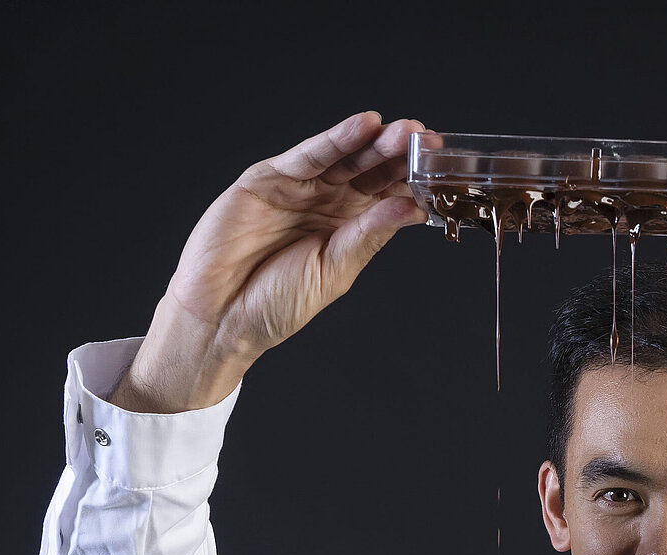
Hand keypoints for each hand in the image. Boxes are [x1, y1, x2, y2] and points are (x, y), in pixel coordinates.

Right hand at [113, 111, 427, 412]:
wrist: (222, 317)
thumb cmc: (276, 302)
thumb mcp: (335, 270)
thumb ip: (370, 235)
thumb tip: (412, 209)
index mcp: (349, 228)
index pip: (388, 197)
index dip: (414, 182)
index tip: (444, 169)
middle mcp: (327, 203)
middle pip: (370, 172)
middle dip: (400, 155)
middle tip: (428, 141)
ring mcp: (299, 189)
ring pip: (344, 158)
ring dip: (374, 142)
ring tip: (404, 131)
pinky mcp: (268, 179)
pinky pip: (308, 155)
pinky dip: (335, 138)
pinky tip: (364, 126)